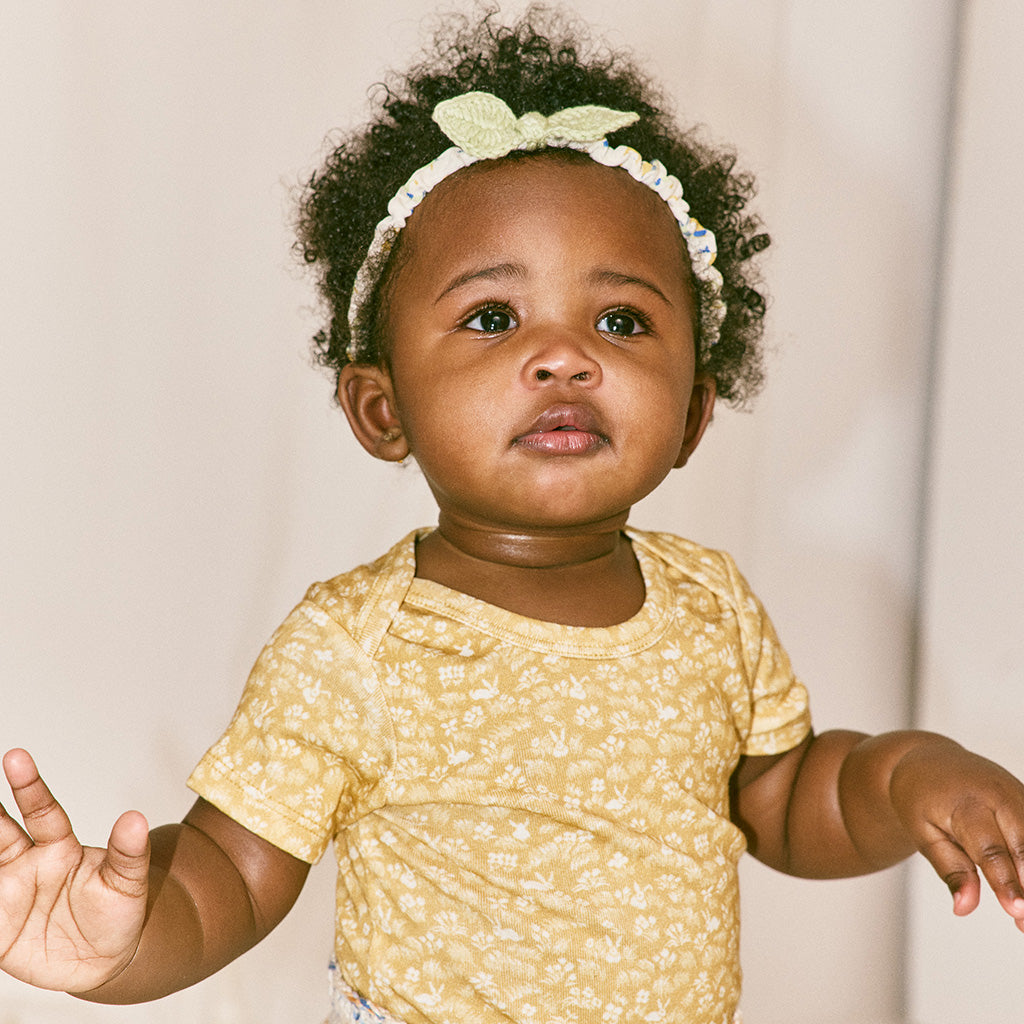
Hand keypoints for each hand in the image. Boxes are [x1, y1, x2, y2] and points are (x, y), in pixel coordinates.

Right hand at [0, 748, 150, 991]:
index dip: (29, 785)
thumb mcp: (128, 882)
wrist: (106, 958)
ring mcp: (9, 893)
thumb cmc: (116, 910)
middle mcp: (28, 863)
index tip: (17, 757)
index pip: (41, 811)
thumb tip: (136, 819)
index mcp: (59, 846)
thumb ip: (128, 852)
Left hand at [889, 738, 1023, 929]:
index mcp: (965, 804)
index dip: (1006, 882)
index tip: (1017, 911)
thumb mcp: (923, 832)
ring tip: (1023, 919)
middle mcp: (998, 796)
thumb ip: (949, 869)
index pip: (990, 849)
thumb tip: (964, 908)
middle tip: (1023, 923)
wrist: (927, 760)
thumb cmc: (921, 798)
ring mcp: (1017, 795)